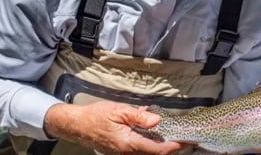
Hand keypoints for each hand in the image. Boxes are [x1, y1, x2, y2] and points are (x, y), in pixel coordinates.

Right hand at [44, 101, 184, 154]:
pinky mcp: (120, 151)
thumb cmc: (96, 116)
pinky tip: (151, 132)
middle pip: (153, 154)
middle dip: (168, 147)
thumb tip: (157, 120)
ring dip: (158, 145)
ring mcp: (122, 153)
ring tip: (169, 134)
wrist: (76, 125)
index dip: (172, 146)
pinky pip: (138, 150)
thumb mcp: (119, 111)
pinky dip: (148, 144)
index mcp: (128, 143)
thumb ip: (139, 117)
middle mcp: (126, 152)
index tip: (184, 141)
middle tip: (181, 137)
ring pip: (146, 153)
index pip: (156, 150)